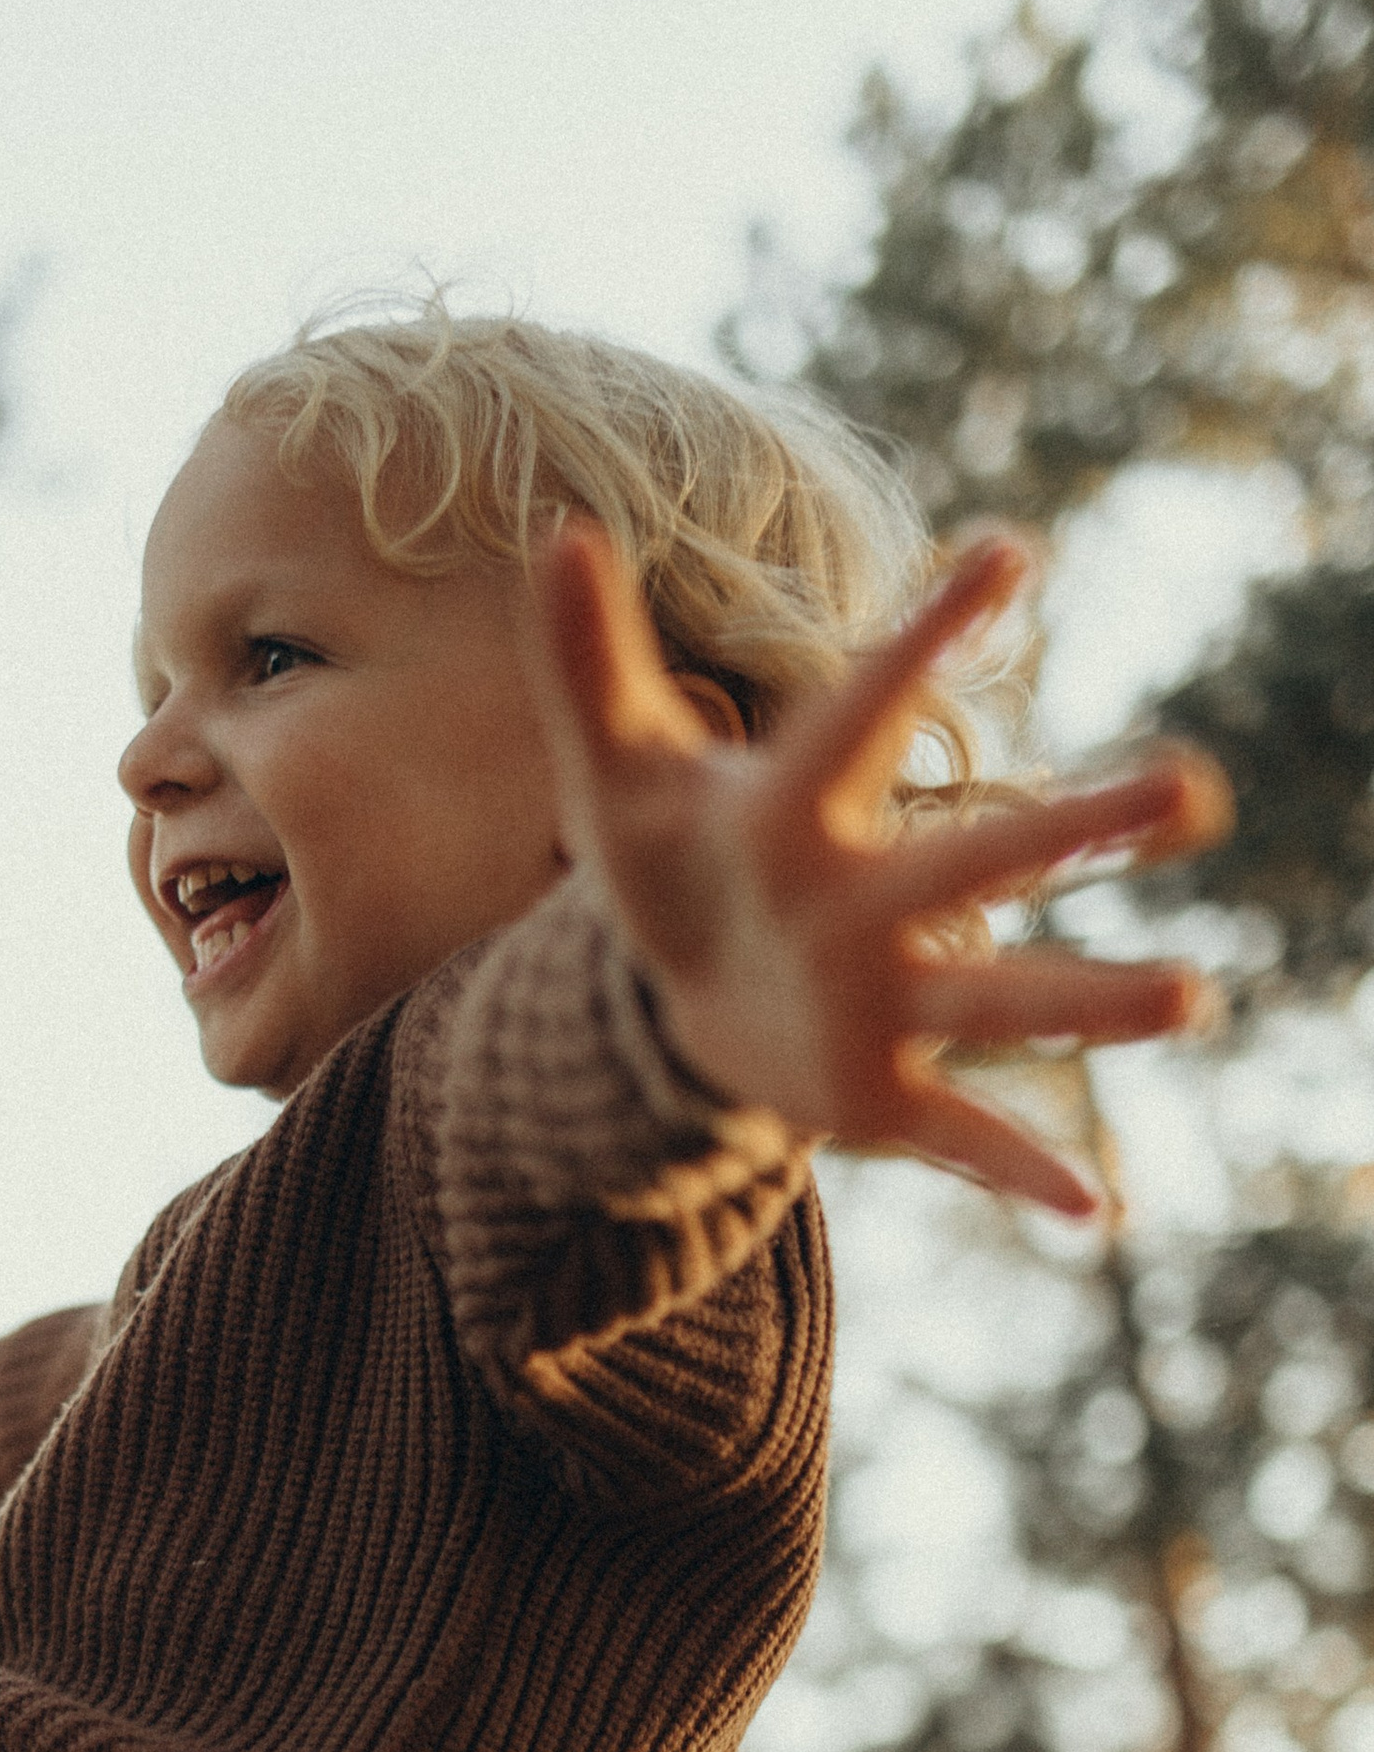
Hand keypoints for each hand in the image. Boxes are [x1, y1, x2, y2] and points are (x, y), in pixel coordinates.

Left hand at [524, 525, 1231, 1218]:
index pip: (863, 714)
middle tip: (1187, 791)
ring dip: (1090, 1003)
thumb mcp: (612, 775)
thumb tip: (558, 536)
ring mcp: (886, 998)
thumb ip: (588, 661)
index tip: (1008, 554)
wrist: (672, 991)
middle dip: (1074, 829)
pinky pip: (959, 1135)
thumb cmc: (667, 860)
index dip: (925, 636)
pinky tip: (1096, 1214)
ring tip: (1192, 999)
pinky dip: (1021, 1174)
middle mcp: (868, 899)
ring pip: (998, 996)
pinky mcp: (877, 1091)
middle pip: (976, 862)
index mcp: (801, 811)